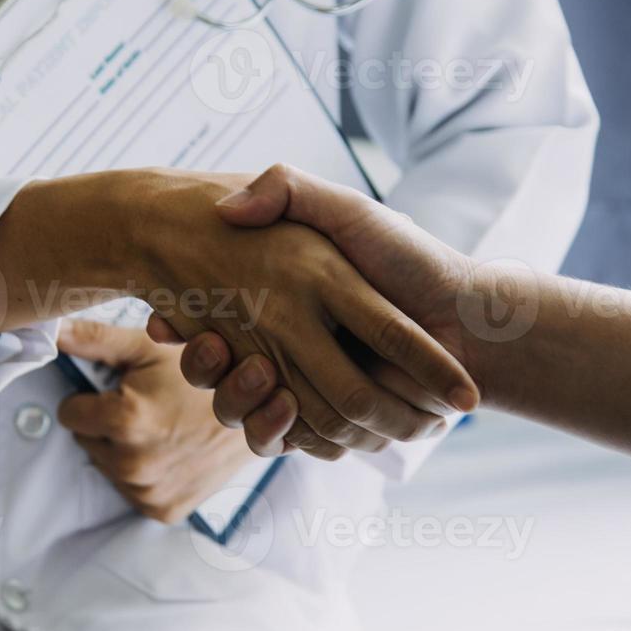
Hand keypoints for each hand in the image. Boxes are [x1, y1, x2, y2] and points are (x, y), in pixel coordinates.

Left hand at [56, 321, 256, 523]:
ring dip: (124, 450)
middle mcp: (134, 462)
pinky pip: (132, 490)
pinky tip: (172, 452)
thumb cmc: (206, 373)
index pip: (70, 414)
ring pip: (108, 467)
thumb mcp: (150, 347)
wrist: (262, 410)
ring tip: (163, 428)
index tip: (118, 390)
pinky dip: (145, 474)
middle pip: (87, 442)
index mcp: (126, 419)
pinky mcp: (163, 509)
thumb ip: (92, 339)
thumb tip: (48, 327)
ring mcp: (149, 491)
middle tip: (148, 407)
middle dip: (107, 425)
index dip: (90, 398)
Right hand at [149, 164, 483, 456]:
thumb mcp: (346, 208)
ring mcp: (307, 386)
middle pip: (222, 374)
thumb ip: (291, 190)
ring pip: (248, 411)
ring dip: (243, 401)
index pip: (208, 326)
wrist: (470, 318)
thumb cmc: (411, 256)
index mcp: (285, 302)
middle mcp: (290, 346)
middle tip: (206, 346)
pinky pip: (287, 440)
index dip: (182, 326)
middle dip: (208, 369)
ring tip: (256, 375)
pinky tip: (287, 408)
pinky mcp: (328, 422)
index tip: (161, 321)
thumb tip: (228, 208)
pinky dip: (282, 432)